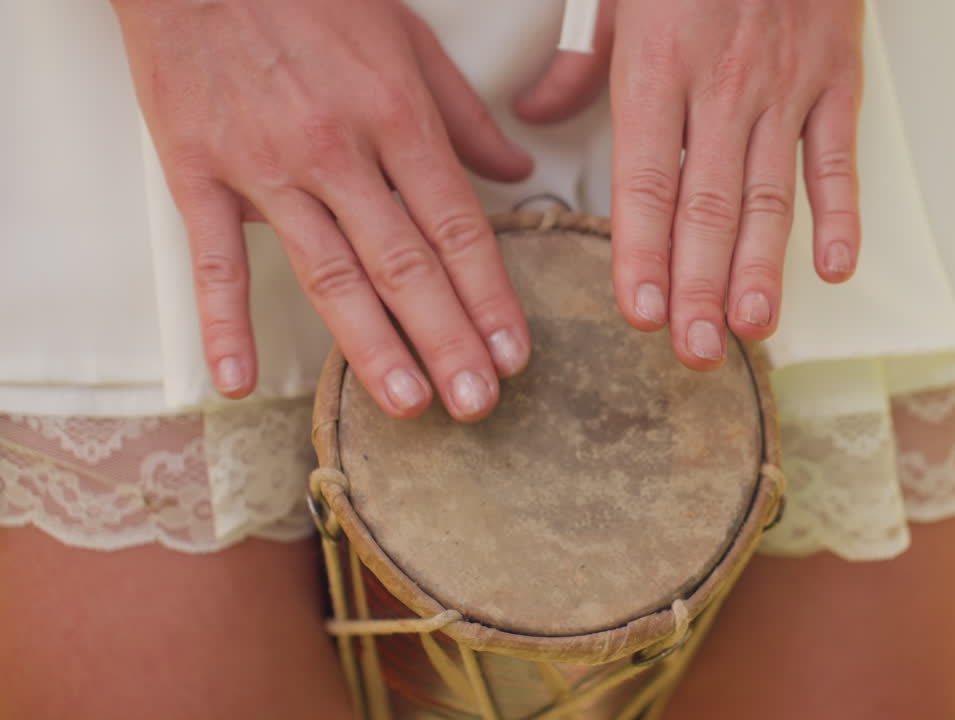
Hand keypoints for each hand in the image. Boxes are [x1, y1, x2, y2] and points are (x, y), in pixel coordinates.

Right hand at [112, 0, 535, 420]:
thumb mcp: (408, 40)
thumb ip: (464, 114)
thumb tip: (517, 170)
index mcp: (395, 114)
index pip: (456, 225)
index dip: (489, 295)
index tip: (513, 353)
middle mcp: (338, 149)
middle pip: (404, 263)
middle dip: (447, 338)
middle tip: (477, 403)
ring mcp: (266, 166)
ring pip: (329, 273)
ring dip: (371, 346)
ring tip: (408, 403)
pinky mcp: (199, 172)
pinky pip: (213, 259)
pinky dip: (224, 323)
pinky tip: (238, 380)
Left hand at [519, 0, 864, 369]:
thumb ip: (581, 60)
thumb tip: (533, 119)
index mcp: (660, 65)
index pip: (646, 177)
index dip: (641, 248)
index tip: (638, 311)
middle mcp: (724, 84)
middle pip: (709, 202)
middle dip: (700, 282)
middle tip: (693, 350)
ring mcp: (787, 84)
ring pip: (772, 191)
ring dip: (763, 265)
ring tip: (751, 328)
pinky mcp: (838, 77)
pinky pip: (839, 155)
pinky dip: (842, 212)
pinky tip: (835, 267)